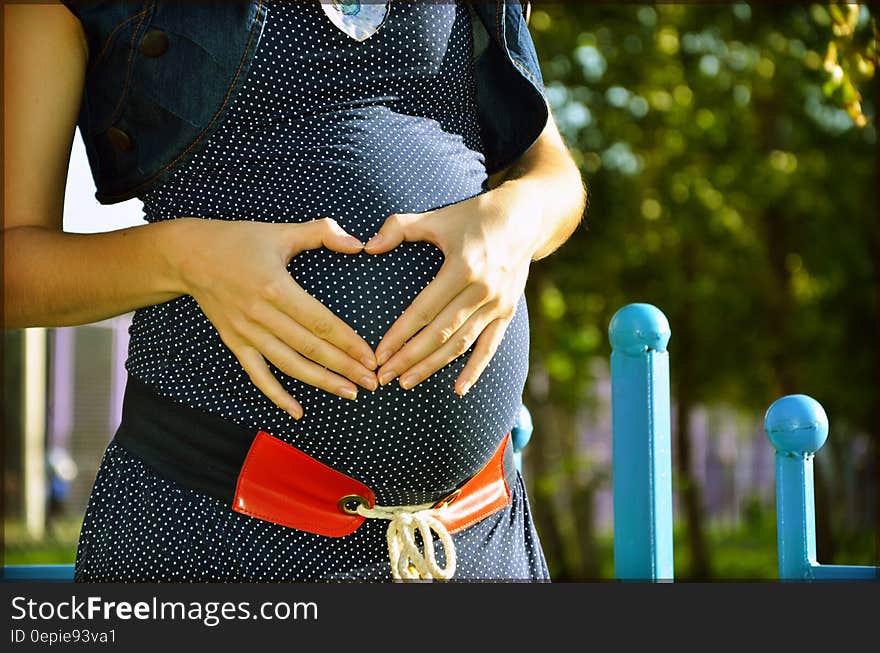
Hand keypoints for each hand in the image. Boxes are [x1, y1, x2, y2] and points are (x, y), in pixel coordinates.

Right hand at [172, 217, 377, 418]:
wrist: (187, 256)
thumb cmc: (239, 240)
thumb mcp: (282, 231)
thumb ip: (323, 232)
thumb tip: (358, 243)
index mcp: (276, 287)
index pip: (320, 323)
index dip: (348, 343)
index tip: (370, 357)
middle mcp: (261, 315)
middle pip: (310, 348)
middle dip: (344, 368)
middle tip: (372, 382)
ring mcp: (246, 332)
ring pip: (289, 365)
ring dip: (321, 382)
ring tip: (349, 393)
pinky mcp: (234, 342)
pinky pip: (258, 375)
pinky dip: (277, 395)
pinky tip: (298, 411)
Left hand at [363, 182, 539, 394]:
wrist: (524, 218)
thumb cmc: (473, 217)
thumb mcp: (437, 217)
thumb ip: (399, 228)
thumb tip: (367, 246)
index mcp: (462, 267)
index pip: (424, 310)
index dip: (400, 334)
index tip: (379, 354)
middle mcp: (482, 290)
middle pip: (440, 333)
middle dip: (410, 357)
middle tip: (384, 376)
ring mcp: (497, 304)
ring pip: (461, 344)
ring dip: (433, 366)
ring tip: (407, 382)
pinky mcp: (508, 312)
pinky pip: (490, 346)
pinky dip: (475, 370)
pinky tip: (458, 389)